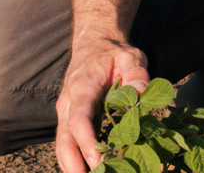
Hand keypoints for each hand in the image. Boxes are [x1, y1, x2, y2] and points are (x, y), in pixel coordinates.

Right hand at [55, 36, 150, 172]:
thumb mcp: (131, 56)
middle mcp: (68, 102)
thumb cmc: (114, 53)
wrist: (94, 44)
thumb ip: (136, 73)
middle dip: (73, 164)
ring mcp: (66, 111)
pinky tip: (87, 171)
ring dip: (71, 166)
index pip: (78, 120)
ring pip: (62, 144)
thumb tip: (140, 92)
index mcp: (82, 88)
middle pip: (64, 139)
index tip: (98, 162)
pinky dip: (73, 159)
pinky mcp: (69, 118)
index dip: (86, 142)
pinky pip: (67, 142)